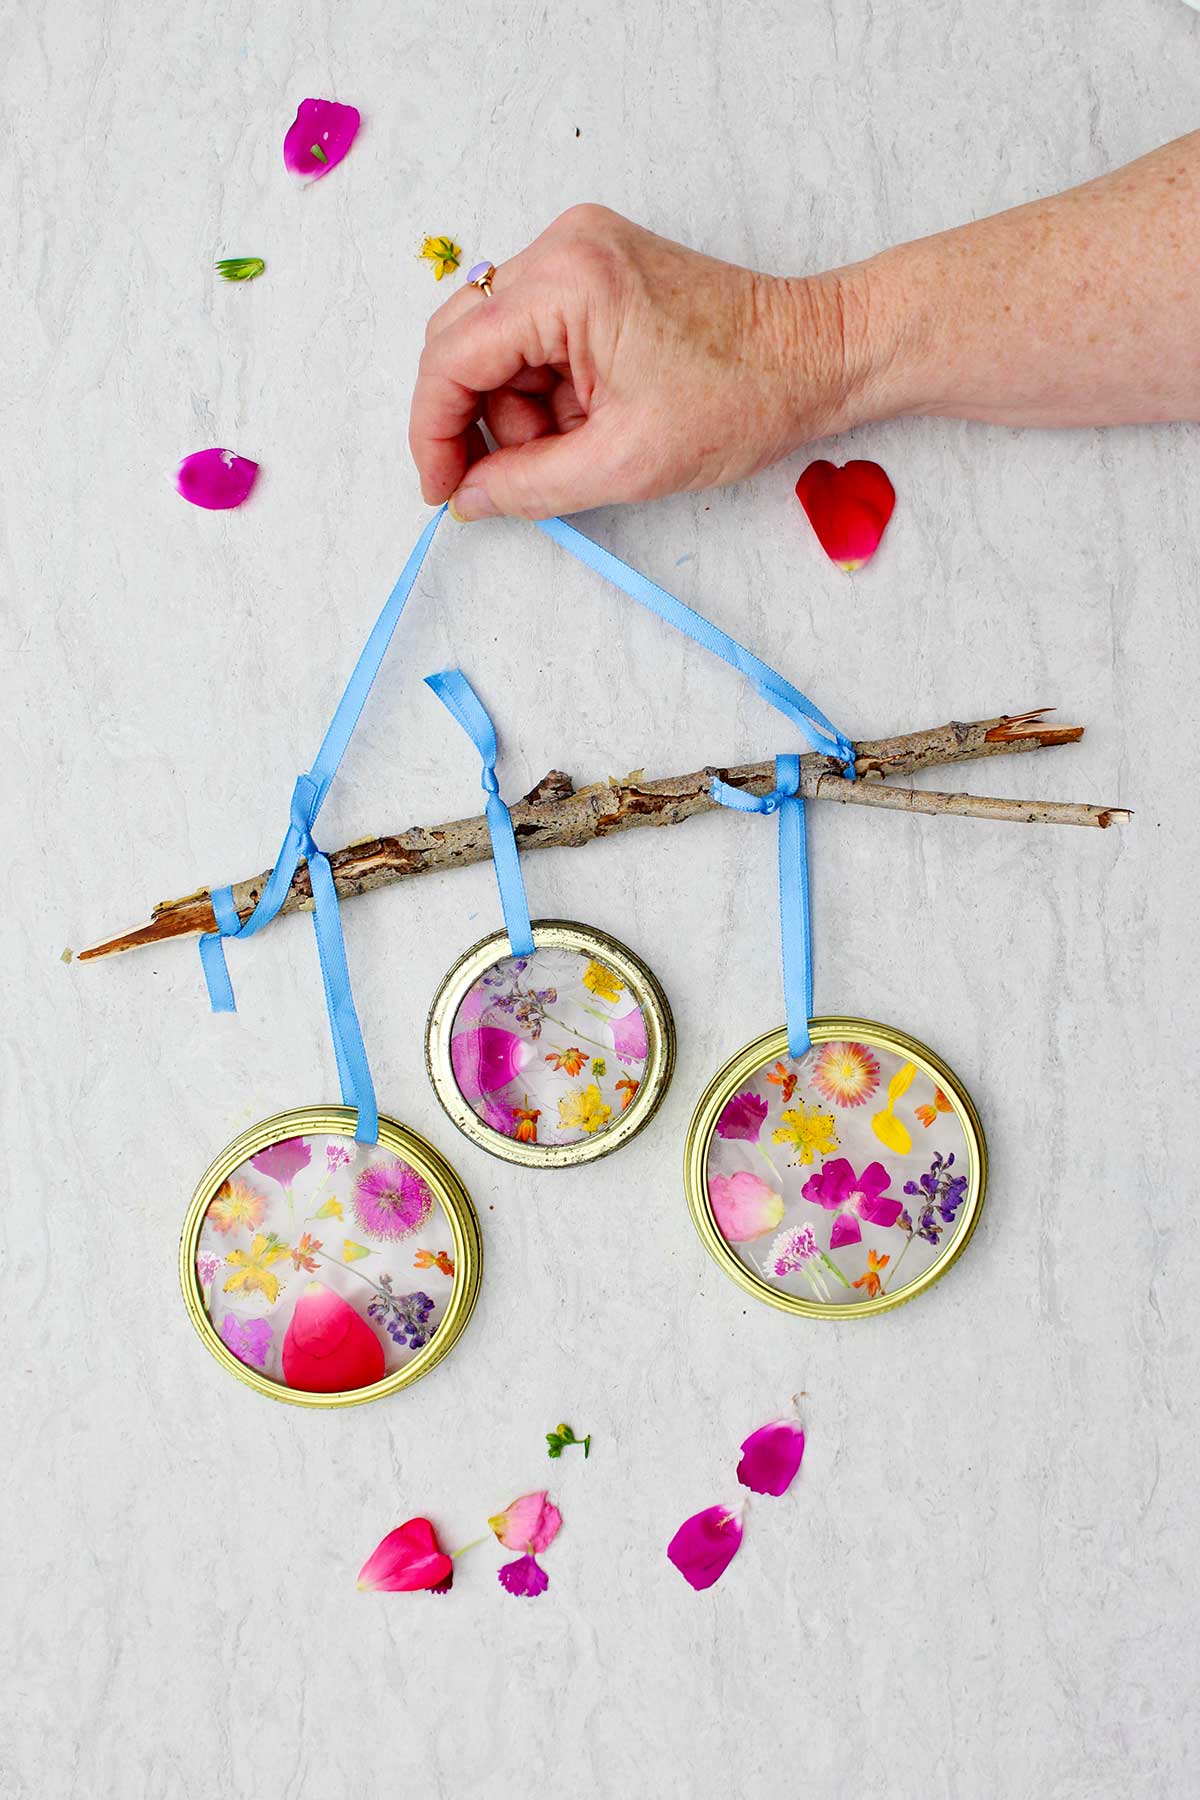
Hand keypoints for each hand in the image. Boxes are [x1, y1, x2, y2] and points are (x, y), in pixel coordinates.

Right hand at [408, 205, 867, 520]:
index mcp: (566, 283)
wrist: (816, 355)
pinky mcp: (597, 267)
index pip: (451, 355)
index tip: (442, 490)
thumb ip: (529, 485)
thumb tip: (469, 497)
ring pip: (498, 344)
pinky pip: (535, 333)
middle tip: (511, 478)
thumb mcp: (624, 464)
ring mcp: (579, 250)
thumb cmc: (742, 398)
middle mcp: (563, 247)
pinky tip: (595, 415)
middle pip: (463, 341)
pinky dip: (548, 387)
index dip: (434, 432)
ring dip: (523, 409)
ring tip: (586, 444)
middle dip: (481, 420)